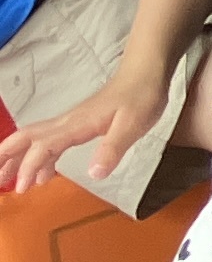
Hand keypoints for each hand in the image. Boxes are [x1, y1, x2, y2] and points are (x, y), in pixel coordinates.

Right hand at [0, 69, 162, 193]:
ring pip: (34, 139)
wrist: (147, 73)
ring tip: (7, 180)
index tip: (23, 188)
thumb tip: (94, 174)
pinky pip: (50, 142)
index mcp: (76, 125)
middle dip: (6, 157)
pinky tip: (44, 175)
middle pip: (25, 138)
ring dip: (18, 159)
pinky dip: (40, 159)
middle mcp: (67, 123)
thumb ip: (113, 149)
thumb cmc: (141, 97)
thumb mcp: (133, 125)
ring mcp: (71, 123)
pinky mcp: (78, 124)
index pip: (43, 146)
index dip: (30, 166)